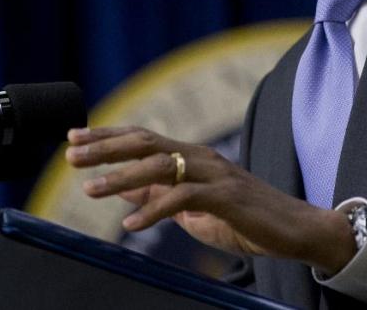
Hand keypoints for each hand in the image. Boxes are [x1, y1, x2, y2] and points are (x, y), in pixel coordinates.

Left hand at [65, 126, 354, 274]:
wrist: (296, 229)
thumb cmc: (245, 219)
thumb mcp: (193, 207)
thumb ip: (160, 194)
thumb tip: (123, 187)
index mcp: (191, 156)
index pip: (143, 138)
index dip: (107, 136)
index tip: (73, 138)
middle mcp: (201, 157)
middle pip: (146, 142)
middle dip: (106, 148)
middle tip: (71, 155)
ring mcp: (215, 174)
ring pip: (161, 166)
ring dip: (122, 177)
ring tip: (92, 189)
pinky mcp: (228, 197)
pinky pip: (184, 199)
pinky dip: (154, 210)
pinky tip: (130, 223)